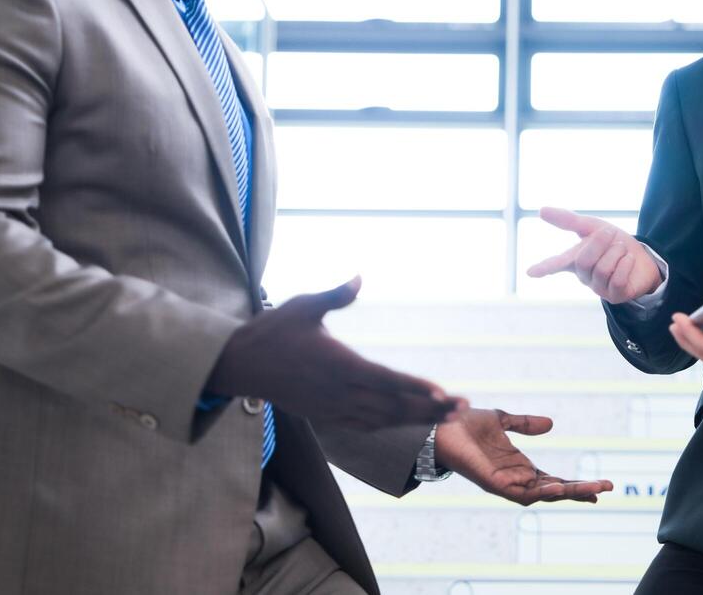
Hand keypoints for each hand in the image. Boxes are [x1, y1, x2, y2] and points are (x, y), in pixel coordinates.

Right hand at [206, 277, 465, 430]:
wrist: (240, 366)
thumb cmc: (273, 332)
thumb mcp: (303, 306)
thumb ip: (335, 295)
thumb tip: (359, 277)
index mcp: (338, 364)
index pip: (385, 380)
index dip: (415, 389)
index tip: (442, 394)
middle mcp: (339, 391)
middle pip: (392, 406)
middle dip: (429, 409)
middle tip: (462, 408)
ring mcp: (332, 407)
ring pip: (382, 419)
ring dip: (416, 419)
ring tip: (447, 417)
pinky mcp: (325, 415)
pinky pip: (364, 425)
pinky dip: (390, 425)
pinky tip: (408, 422)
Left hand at [434, 408, 613, 505]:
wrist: (440, 424)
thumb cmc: (465, 425)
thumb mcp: (501, 420)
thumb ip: (524, 425)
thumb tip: (551, 424)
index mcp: (519, 468)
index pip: (554, 480)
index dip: (576, 484)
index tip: (601, 486)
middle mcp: (515, 479)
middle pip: (555, 490)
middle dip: (581, 491)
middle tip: (608, 488)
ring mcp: (505, 483)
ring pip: (542, 495)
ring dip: (567, 492)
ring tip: (592, 490)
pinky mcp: (492, 482)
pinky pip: (521, 494)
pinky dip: (540, 491)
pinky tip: (558, 486)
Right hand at [525, 207, 662, 303]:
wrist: (642, 257)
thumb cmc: (612, 243)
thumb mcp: (591, 227)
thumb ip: (568, 220)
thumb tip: (541, 210)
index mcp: (574, 260)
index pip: (556, 264)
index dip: (544, 267)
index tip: (530, 272)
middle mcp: (584, 276)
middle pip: (584, 261)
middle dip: (599, 243)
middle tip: (611, 233)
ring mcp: (599, 288)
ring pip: (602, 269)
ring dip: (616, 253)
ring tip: (622, 248)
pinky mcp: (615, 296)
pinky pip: (617, 279)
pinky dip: (625, 264)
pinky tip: (628, 260)